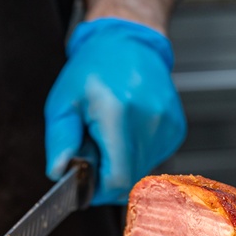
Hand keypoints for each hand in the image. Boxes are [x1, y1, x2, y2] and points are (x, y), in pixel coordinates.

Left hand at [44, 18, 185, 205]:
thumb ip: (60, 140)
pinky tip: (127, 131)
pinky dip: (136, 154)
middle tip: (94, 152)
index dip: (98, 192)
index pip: (116, 179)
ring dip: (121, 164)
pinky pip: (153, 158)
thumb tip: (59, 173)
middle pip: (129, 180)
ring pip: (142, 171)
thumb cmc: (93, 69)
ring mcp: (167, 125)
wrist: (128, 43)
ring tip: (110, 136)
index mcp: (118, 113)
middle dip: (107, 177)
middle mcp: (149, 121)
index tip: (86, 186)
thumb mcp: (63, 102)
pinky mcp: (176, 129)